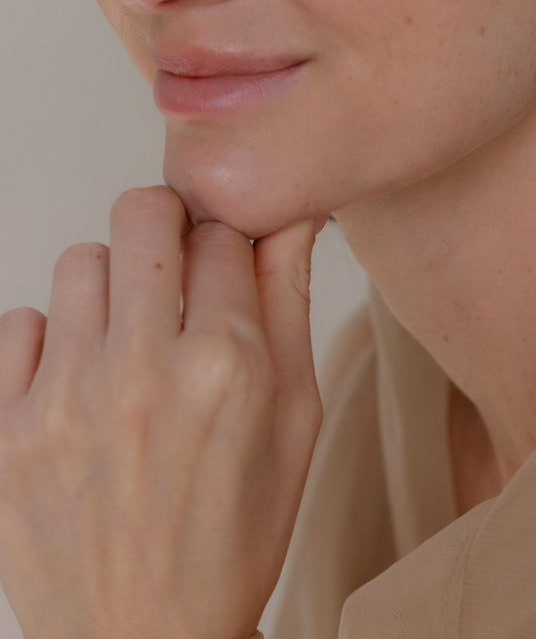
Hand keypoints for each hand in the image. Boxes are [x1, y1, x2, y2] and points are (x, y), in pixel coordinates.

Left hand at [0, 187, 325, 638]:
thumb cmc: (235, 529)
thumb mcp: (297, 415)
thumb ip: (288, 303)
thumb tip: (290, 215)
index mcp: (228, 366)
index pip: (224, 232)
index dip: (231, 240)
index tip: (227, 263)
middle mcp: (142, 372)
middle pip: (143, 215)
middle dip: (168, 227)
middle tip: (175, 266)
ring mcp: (62, 403)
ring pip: (79, 263)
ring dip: (110, 286)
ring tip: (128, 338)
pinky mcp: (5, 434)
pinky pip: (16, 325)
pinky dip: (50, 341)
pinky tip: (81, 383)